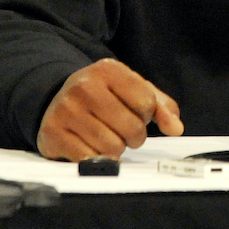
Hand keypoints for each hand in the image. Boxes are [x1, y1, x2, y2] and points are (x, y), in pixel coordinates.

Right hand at [36, 58, 183, 160]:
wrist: (56, 99)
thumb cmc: (104, 96)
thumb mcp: (133, 90)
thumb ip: (161, 106)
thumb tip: (176, 128)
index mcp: (108, 70)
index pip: (147, 103)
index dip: (147, 115)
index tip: (136, 113)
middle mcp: (84, 86)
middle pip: (132, 127)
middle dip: (134, 136)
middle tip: (124, 131)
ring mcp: (66, 110)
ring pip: (112, 147)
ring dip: (116, 148)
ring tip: (107, 136)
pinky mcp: (52, 134)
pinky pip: (90, 159)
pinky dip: (97, 158)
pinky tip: (91, 146)